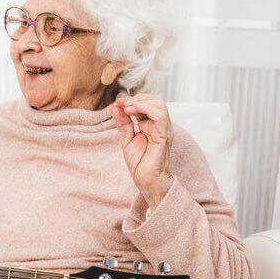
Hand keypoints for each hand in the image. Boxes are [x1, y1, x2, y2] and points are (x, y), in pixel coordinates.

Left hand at [111, 94, 173, 208]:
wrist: (147, 181)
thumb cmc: (140, 163)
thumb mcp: (126, 139)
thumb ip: (122, 123)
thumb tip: (115, 106)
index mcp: (151, 124)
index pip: (147, 102)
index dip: (132, 99)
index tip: (118, 102)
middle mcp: (160, 125)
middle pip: (155, 99)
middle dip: (136, 98)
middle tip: (122, 103)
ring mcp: (163, 129)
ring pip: (159, 104)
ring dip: (140, 101)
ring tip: (127, 107)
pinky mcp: (164, 136)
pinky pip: (160, 116)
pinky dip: (146, 108)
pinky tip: (133, 110)